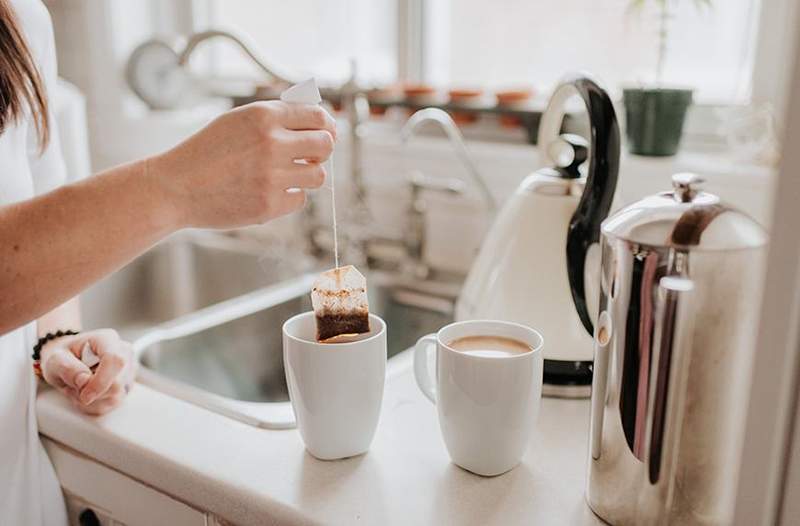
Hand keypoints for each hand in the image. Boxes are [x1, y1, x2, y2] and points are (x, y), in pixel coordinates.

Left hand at [40, 329, 136, 415]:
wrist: (68, 359)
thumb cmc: (64, 356)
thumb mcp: (55, 360)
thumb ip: (67, 368)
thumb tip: (84, 381)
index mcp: (107, 339)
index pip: (115, 360)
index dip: (101, 382)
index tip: (84, 395)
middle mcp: (123, 352)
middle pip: (117, 384)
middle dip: (92, 393)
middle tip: (74, 386)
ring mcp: (128, 369)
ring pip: (116, 397)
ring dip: (92, 400)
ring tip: (79, 389)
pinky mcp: (127, 384)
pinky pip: (113, 403)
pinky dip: (96, 404)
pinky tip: (88, 393)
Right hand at [150, 101, 335, 229]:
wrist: (175, 187)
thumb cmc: (207, 152)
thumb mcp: (236, 121)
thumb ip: (274, 118)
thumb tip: (316, 121)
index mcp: (264, 116)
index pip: (317, 116)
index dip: (327, 125)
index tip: (326, 132)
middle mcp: (272, 144)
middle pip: (325, 145)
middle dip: (322, 150)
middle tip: (312, 155)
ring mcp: (272, 176)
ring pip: (317, 175)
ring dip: (308, 175)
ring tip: (288, 174)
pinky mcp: (269, 205)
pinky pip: (299, 199)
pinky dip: (289, 196)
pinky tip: (270, 191)